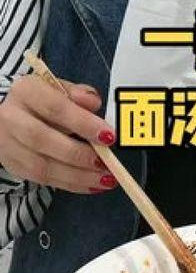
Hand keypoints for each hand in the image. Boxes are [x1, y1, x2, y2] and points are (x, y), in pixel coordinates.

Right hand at [0, 75, 117, 193]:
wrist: (5, 114)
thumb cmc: (40, 100)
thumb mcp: (57, 87)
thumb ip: (77, 93)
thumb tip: (94, 104)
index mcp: (26, 92)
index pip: (55, 108)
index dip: (83, 123)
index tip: (109, 136)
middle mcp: (11, 119)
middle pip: (43, 140)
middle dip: (79, 154)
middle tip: (106, 163)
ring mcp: (8, 145)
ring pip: (41, 167)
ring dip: (78, 177)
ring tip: (106, 179)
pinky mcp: (13, 165)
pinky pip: (42, 180)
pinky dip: (71, 184)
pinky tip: (92, 185)